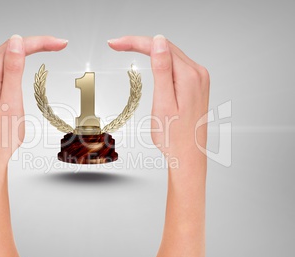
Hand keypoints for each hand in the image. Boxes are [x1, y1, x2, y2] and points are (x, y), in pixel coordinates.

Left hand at [0, 35, 67, 165]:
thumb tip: (16, 41)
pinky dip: (14, 61)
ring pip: (4, 55)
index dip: (40, 42)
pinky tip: (25, 61)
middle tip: (59, 44)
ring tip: (48, 48)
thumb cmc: (1, 136)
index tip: (60, 43)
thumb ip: (13, 69)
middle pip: (9, 48)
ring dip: (25, 50)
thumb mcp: (12, 101)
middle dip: (36, 44)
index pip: (16, 47)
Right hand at [109, 35, 208, 256]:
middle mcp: (198, 73)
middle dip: (139, 43)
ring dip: (150, 50)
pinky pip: (177, 65)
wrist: (188, 157)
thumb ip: (162, 70)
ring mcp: (199, 79)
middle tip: (115, 45)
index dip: (135, 42)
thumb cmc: (173, 137)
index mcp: (189, 76)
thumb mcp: (163, 103)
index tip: (114, 43)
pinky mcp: (196, 85)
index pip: (159, 47)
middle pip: (166, 47)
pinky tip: (150, 61)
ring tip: (127, 49)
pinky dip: (160, 61)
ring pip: (171, 55)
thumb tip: (159, 41)